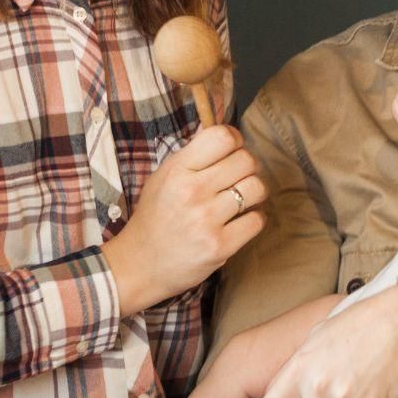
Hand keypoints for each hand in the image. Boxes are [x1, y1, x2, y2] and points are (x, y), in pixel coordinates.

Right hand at [104, 125, 265, 314]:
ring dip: (254, 193)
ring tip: (240, 200)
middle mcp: (192, 191)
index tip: (232, 150)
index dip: (236, 140)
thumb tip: (222, 131)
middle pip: (247, 160)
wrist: (140, 265)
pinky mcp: (220, 246)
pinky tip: (239, 222)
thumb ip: (192, 156)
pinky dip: (253, 220)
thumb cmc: (155, 217)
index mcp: (177, 170)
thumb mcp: (163, 177)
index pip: (223, 136)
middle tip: (238, 178)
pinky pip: (257, 220)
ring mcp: (207, 220)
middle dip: (248, 167)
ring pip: (257, 188)